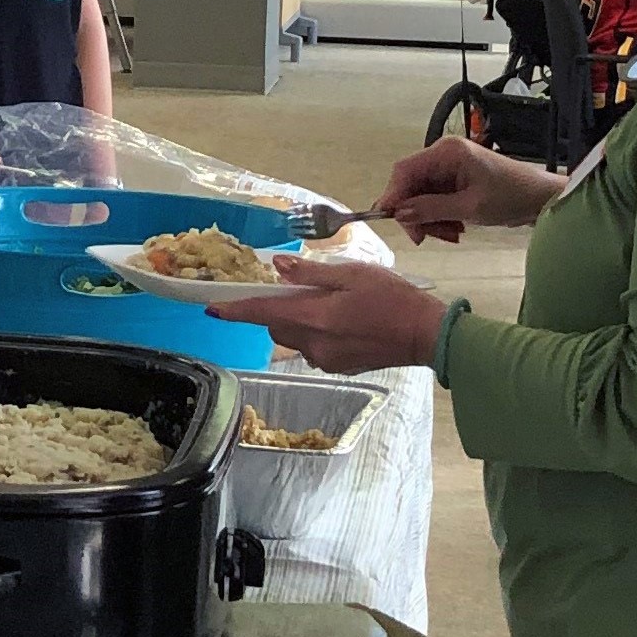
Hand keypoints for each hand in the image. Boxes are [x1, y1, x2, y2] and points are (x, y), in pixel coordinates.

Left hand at [227, 257, 447, 374]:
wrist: (425, 334)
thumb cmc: (393, 298)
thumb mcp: (353, 274)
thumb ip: (311, 272)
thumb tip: (277, 268)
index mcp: (314, 317)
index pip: (262, 313)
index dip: (234, 310)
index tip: (211, 308)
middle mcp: (313, 344)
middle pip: (275, 326)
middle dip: (276, 308)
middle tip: (301, 289)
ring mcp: (324, 359)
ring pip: (293, 338)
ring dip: (297, 321)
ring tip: (330, 305)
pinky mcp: (336, 367)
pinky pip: (312, 348)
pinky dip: (315, 333)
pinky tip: (342, 322)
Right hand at [378, 132, 555, 242]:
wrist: (540, 199)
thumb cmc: (511, 197)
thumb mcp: (469, 207)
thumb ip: (432, 209)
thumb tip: (399, 214)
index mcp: (447, 152)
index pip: (405, 171)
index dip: (393, 195)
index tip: (390, 221)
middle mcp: (443, 155)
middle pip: (410, 185)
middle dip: (415, 214)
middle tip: (426, 238)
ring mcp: (448, 167)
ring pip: (420, 196)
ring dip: (429, 219)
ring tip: (450, 235)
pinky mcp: (454, 180)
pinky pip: (433, 200)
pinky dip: (439, 217)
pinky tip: (455, 228)